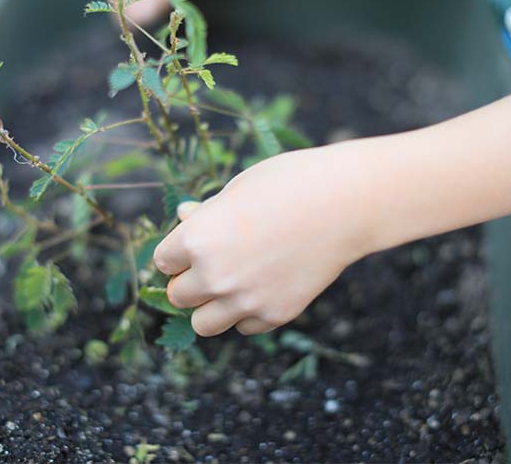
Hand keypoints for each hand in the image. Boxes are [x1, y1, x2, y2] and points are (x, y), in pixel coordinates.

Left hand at [154, 145, 372, 335]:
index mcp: (197, 239)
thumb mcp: (239, 188)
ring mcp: (246, 300)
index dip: (177, 252)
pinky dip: (247, 313)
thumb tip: (184, 217)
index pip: (163, 262)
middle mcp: (214, 276)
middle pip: (178, 297)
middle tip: (215, 262)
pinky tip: (263, 287)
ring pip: (203, 324)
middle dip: (191, 281)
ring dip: (211, 307)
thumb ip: (207, 212)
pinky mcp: (275, 314)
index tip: (195, 244)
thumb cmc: (290, 183)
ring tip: (231, 284)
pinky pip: (244, 327)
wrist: (346, 203)